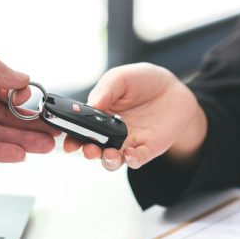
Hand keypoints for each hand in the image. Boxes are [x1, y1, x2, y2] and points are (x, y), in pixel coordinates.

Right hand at [63, 63, 206, 170]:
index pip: (79, 128)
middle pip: (93, 148)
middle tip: (87, 149)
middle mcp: (109, 132)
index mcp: (98, 115)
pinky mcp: (146, 149)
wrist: (173, 89)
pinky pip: (136, 160)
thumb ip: (106, 89)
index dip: (70, 136)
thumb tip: (92, 104)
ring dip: (107, 160)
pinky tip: (130, 154)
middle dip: (87, 151)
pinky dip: (132, 160)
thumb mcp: (122, 78)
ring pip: (112, 160)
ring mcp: (128, 142)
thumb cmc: (143, 81)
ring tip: (108, 154)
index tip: (66, 139)